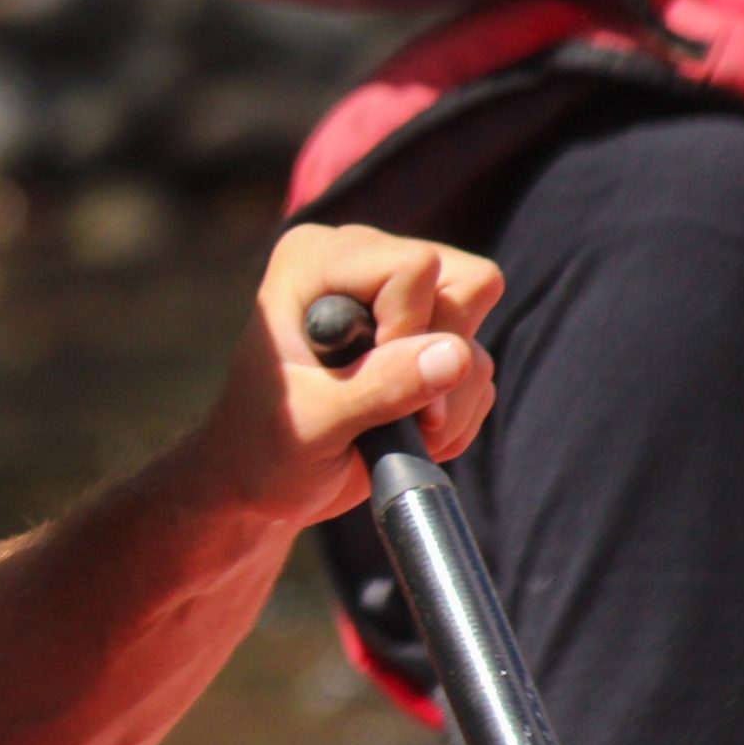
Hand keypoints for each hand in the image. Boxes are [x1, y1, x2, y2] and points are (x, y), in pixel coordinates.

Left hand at [201, 223, 502, 524]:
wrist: (265, 485)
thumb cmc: (265, 447)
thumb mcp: (313, 422)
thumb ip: (381, 386)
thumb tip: (457, 355)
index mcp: (317, 259)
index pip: (415, 266)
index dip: (409, 328)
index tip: (368, 381)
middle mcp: (365, 265)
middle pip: (468, 285)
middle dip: (440, 364)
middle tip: (395, 414)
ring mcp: (401, 303)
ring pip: (476, 335)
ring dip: (446, 401)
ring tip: (387, 430)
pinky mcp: (426, 342)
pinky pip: (478, 371)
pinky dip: (452, 415)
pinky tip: (401, 431)